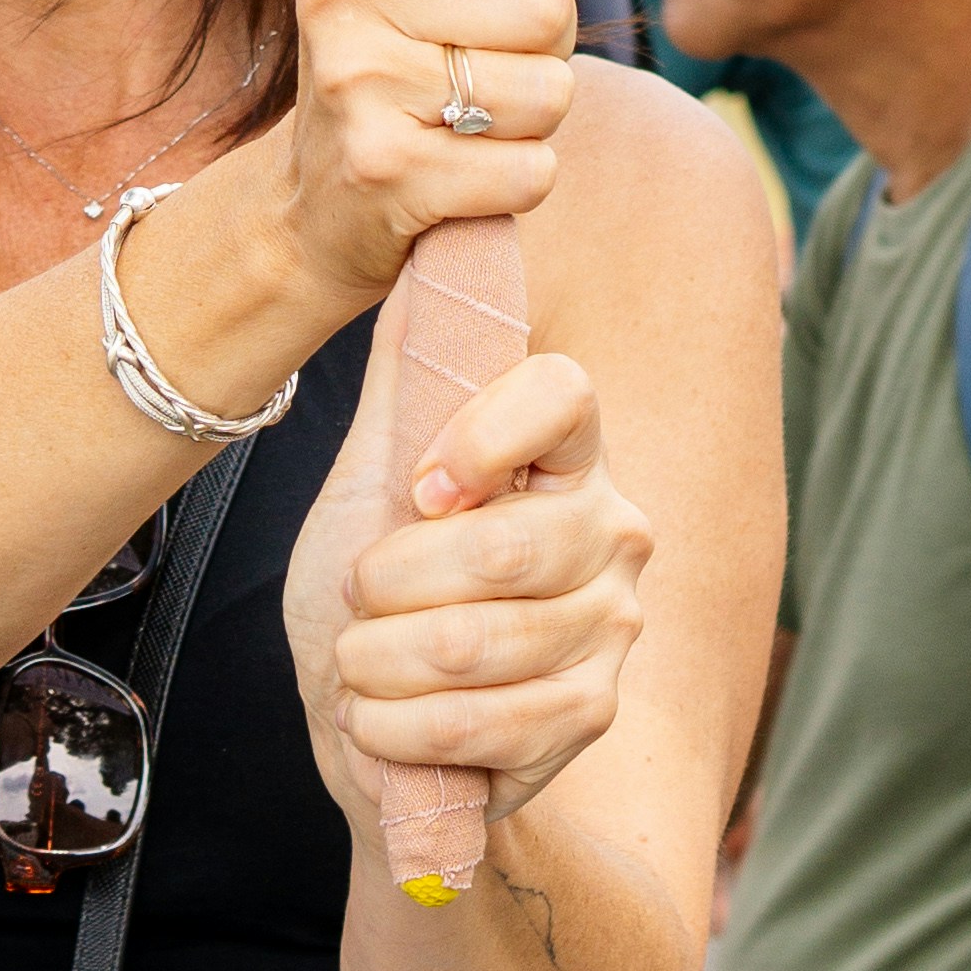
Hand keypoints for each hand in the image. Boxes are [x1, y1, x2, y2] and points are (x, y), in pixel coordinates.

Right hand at [278, 0, 577, 321]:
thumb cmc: (399, 53)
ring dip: (528, 115)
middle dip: (539, 42)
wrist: (317, 201)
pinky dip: (513, 178)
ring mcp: (354, 81)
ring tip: (463, 117)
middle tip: (474, 59)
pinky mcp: (386, 173)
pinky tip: (457, 172)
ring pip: (548, 88)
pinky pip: (530, 167)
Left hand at [297, 337, 650, 846]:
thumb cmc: (377, 587)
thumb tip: (424, 242)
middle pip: (505, 545)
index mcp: (568, 451)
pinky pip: (481, 725)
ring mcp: (613, 628)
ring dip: (378, 663)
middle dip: (387, 584)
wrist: (375, 721)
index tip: (418, 486)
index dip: (483, 433)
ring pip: (476, 644)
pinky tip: (375, 718)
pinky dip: (395, 727)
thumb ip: (407, 370)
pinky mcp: (590, 717)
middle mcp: (614, 530)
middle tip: (357, 596)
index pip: (565, 393)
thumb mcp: (373, 472)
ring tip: (358, 662)